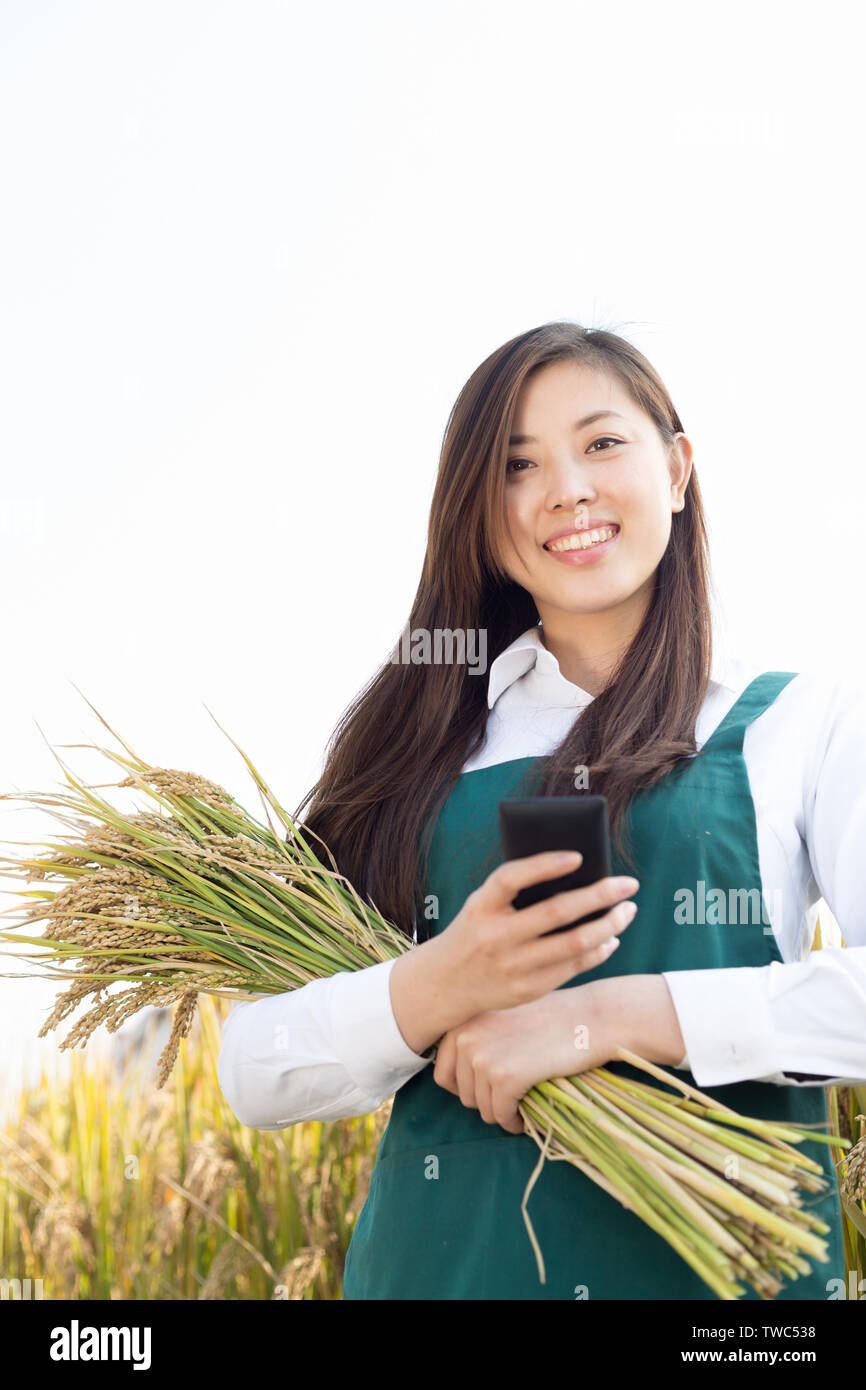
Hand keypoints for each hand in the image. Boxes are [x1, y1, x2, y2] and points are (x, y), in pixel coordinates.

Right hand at [429, 850, 638, 1020]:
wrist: (445, 982)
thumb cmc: (475, 930)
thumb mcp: (482, 905)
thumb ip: (516, 891)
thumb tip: (576, 873)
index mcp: (481, 906)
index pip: (511, 878)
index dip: (544, 865)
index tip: (579, 856)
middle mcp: (496, 937)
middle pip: (557, 913)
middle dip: (600, 895)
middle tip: (629, 883)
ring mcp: (512, 966)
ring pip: (574, 943)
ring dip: (609, 924)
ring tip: (628, 910)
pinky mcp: (528, 990)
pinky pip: (573, 968)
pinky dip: (598, 950)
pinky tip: (611, 937)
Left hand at [432, 985, 613, 1134]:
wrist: (589, 1018)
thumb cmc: (551, 1020)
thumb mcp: (501, 1019)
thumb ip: (475, 1039)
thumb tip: (454, 1080)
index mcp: (462, 1021)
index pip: (442, 1073)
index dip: (466, 1087)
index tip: (488, 1088)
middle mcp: (466, 1037)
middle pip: (462, 1094)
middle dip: (485, 1101)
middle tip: (511, 1096)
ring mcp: (483, 1056)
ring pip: (481, 1108)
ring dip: (501, 1112)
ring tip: (521, 1104)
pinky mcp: (505, 1077)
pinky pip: (500, 1115)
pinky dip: (512, 1121)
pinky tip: (525, 1116)